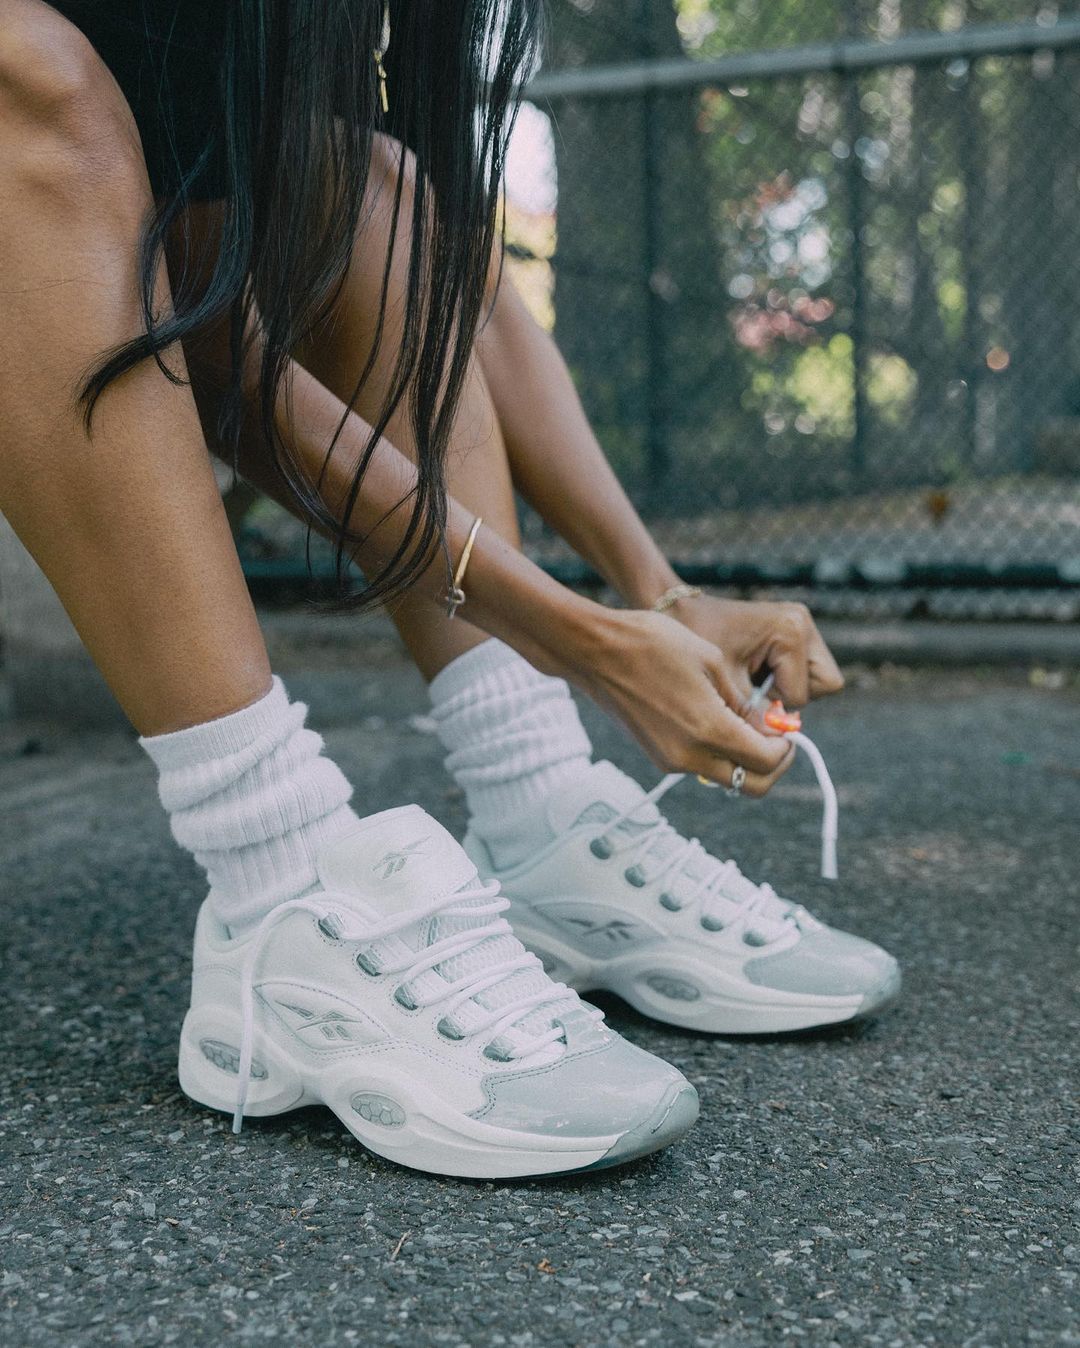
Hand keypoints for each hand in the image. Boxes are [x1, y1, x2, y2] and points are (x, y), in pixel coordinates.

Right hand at [568, 608, 794, 795]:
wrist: (596, 650)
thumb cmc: (652, 643)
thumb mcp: (710, 661)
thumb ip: (743, 701)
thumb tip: (767, 727)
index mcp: (709, 729)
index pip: (768, 761)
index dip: (787, 747)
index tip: (788, 726)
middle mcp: (690, 755)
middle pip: (751, 785)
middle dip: (773, 765)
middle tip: (777, 738)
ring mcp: (671, 760)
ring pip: (726, 777)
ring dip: (744, 759)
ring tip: (745, 722)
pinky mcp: (658, 756)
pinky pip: (701, 765)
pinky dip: (718, 753)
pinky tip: (716, 720)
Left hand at [668, 595, 843, 708]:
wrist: (679, 612)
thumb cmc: (696, 642)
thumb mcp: (723, 684)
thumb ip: (751, 716)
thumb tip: (773, 750)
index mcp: (790, 631)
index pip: (802, 694)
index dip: (773, 706)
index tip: (745, 694)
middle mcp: (803, 624)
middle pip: (824, 684)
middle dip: (790, 695)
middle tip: (755, 689)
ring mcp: (803, 625)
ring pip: (817, 680)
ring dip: (785, 689)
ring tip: (750, 678)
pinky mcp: (795, 632)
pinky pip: (804, 671)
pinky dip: (781, 679)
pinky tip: (753, 671)